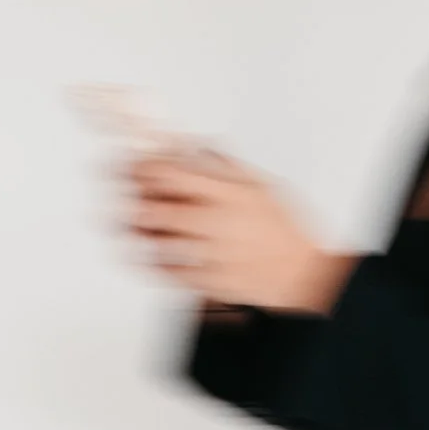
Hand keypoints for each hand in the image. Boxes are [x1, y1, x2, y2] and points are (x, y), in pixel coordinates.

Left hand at [125, 150, 353, 314]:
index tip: (132, 166)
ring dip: (135, 232)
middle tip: (124, 196)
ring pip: (155, 244)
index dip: (142, 168)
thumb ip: (223, 166)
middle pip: (154, 210)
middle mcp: (215, 223)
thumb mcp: (259, 185)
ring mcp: (209, 255)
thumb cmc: (284, 231)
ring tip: (129, 225)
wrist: (303, 276)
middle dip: (131, 201)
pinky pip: (167, 273)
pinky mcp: (207, 282)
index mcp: (226, 194)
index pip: (168, 175)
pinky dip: (151, 262)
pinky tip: (148, 254)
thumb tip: (193, 147)